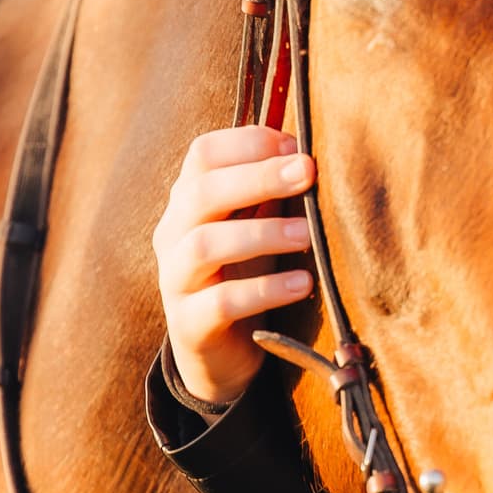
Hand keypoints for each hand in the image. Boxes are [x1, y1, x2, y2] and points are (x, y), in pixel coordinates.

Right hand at [151, 125, 316, 405]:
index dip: (248, 142)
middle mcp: (174, 234)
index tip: (297, 145)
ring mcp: (176, 280)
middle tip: (308, 172)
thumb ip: (277, 189)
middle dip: (258, 177)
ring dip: (262, 233)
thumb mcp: (261, 225)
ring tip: (308, 234)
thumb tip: (318, 149)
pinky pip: (221, 302)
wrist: (220, 350)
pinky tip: (302, 283)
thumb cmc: (248, 272)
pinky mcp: (190, 325)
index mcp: (190, 200)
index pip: (202, 154)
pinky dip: (265, 290)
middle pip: (201, 192)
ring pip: (204, 245)